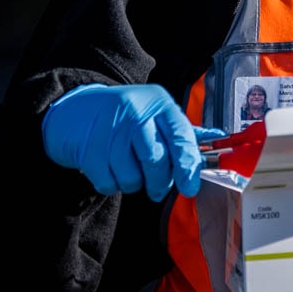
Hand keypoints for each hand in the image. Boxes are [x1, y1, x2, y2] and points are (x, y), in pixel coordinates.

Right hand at [41, 83, 223, 200]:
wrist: (73, 111)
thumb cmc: (123, 116)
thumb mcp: (154, 113)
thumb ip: (183, 131)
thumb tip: (219, 138)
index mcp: (158, 103)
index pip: (181, 137)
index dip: (188, 166)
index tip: (190, 187)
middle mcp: (135, 112)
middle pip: (157, 161)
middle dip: (160, 182)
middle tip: (157, 188)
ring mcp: (110, 129)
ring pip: (133, 176)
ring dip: (133, 184)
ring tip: (129, 171)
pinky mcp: (88, 148)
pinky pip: (109, 182)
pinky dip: (111, 184)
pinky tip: (109, 170)